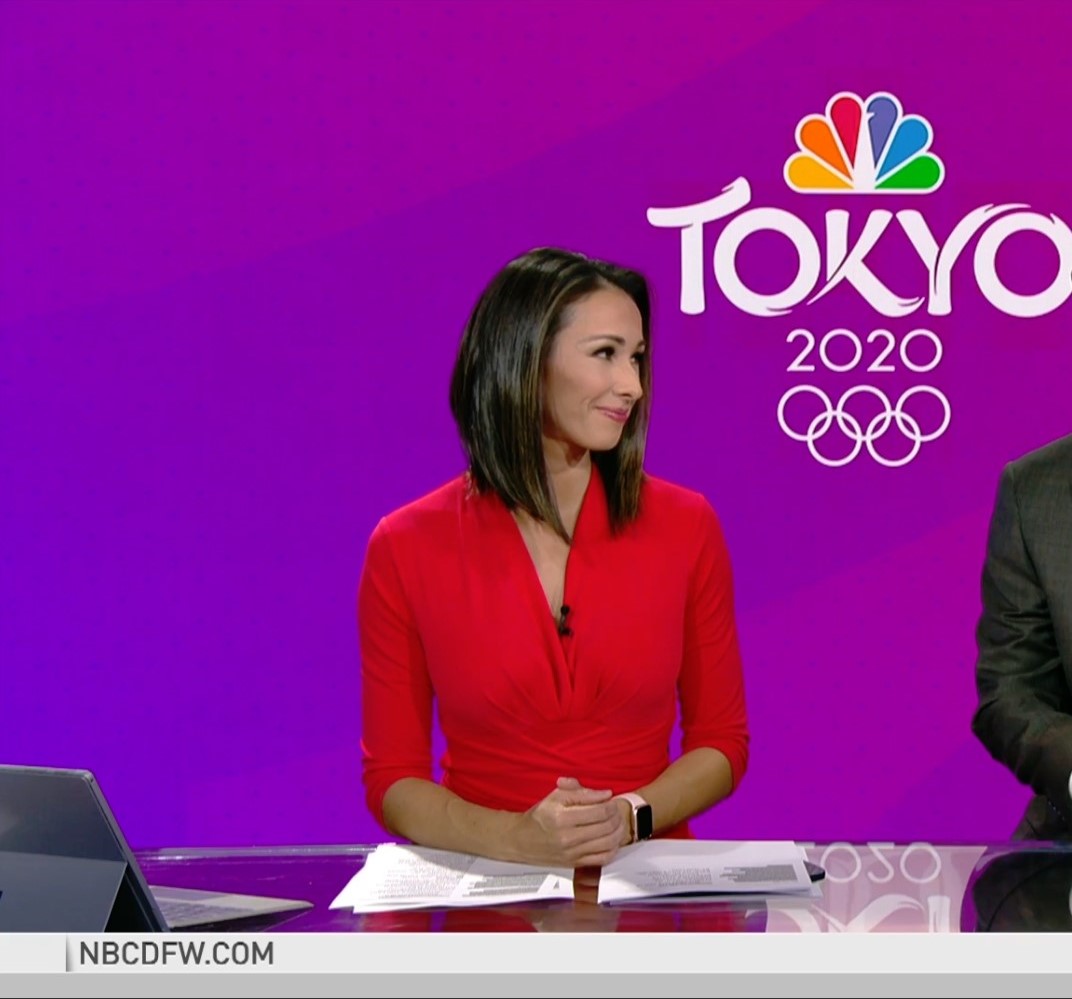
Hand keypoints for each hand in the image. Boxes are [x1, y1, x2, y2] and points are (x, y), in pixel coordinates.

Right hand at [510, 777, 627, 867]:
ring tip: (617, 822)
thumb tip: (605, 794)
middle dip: (616, 816)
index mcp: (562, 817)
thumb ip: (579, 791)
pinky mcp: (575, 864)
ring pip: (608, 843)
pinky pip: (603, 858)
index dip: (610, 804)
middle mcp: (568, 837)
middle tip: (615, 810)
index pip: (599, 811)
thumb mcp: (555, 796)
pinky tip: (612, 839)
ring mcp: (572, 853)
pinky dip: (613, 848)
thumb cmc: (540, 816)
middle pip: (606, 826)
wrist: (522, 840)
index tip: (611, 800)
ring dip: (618, 831)